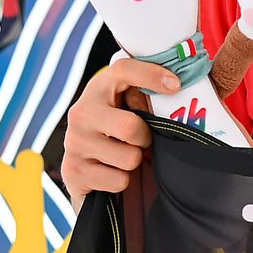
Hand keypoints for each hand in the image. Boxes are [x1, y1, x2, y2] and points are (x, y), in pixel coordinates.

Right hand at [60, 59, 177, 199]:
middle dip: (145, 138)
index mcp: (98, 90)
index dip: (151, 74)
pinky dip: (123, 181)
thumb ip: (145, 98)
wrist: (82, 174)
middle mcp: (81, 112)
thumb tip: (178, 89)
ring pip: (129, 158)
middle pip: (130, 127)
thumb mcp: (127, 110)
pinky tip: (111, 173)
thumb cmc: (115, 136)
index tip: (175, 84)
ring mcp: (74, 142)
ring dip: (134, 162)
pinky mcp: (74, 171)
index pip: (123, 70)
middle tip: (141, 141)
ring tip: (122, 158)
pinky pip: (119, 181)